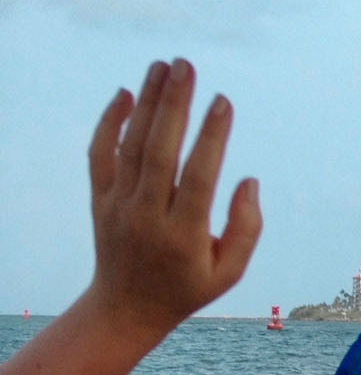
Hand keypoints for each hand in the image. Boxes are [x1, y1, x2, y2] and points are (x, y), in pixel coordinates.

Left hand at [87, 59, 262, 337]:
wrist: (125, 309)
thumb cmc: (188, 287)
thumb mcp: (230, 272)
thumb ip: (246, 228)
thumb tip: (248, 180)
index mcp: (182, 235)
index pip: (197, 178)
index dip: (211, 138)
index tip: (223, 102)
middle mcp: (145, 216)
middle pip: (158, 153)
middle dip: (173, 106)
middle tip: (186, 66)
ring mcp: (118, 206)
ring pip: (130, 146)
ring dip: (146, 102)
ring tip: (163, 65)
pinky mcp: (100, 199)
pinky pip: (100, 155)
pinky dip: (109, 123)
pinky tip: (125, 93)